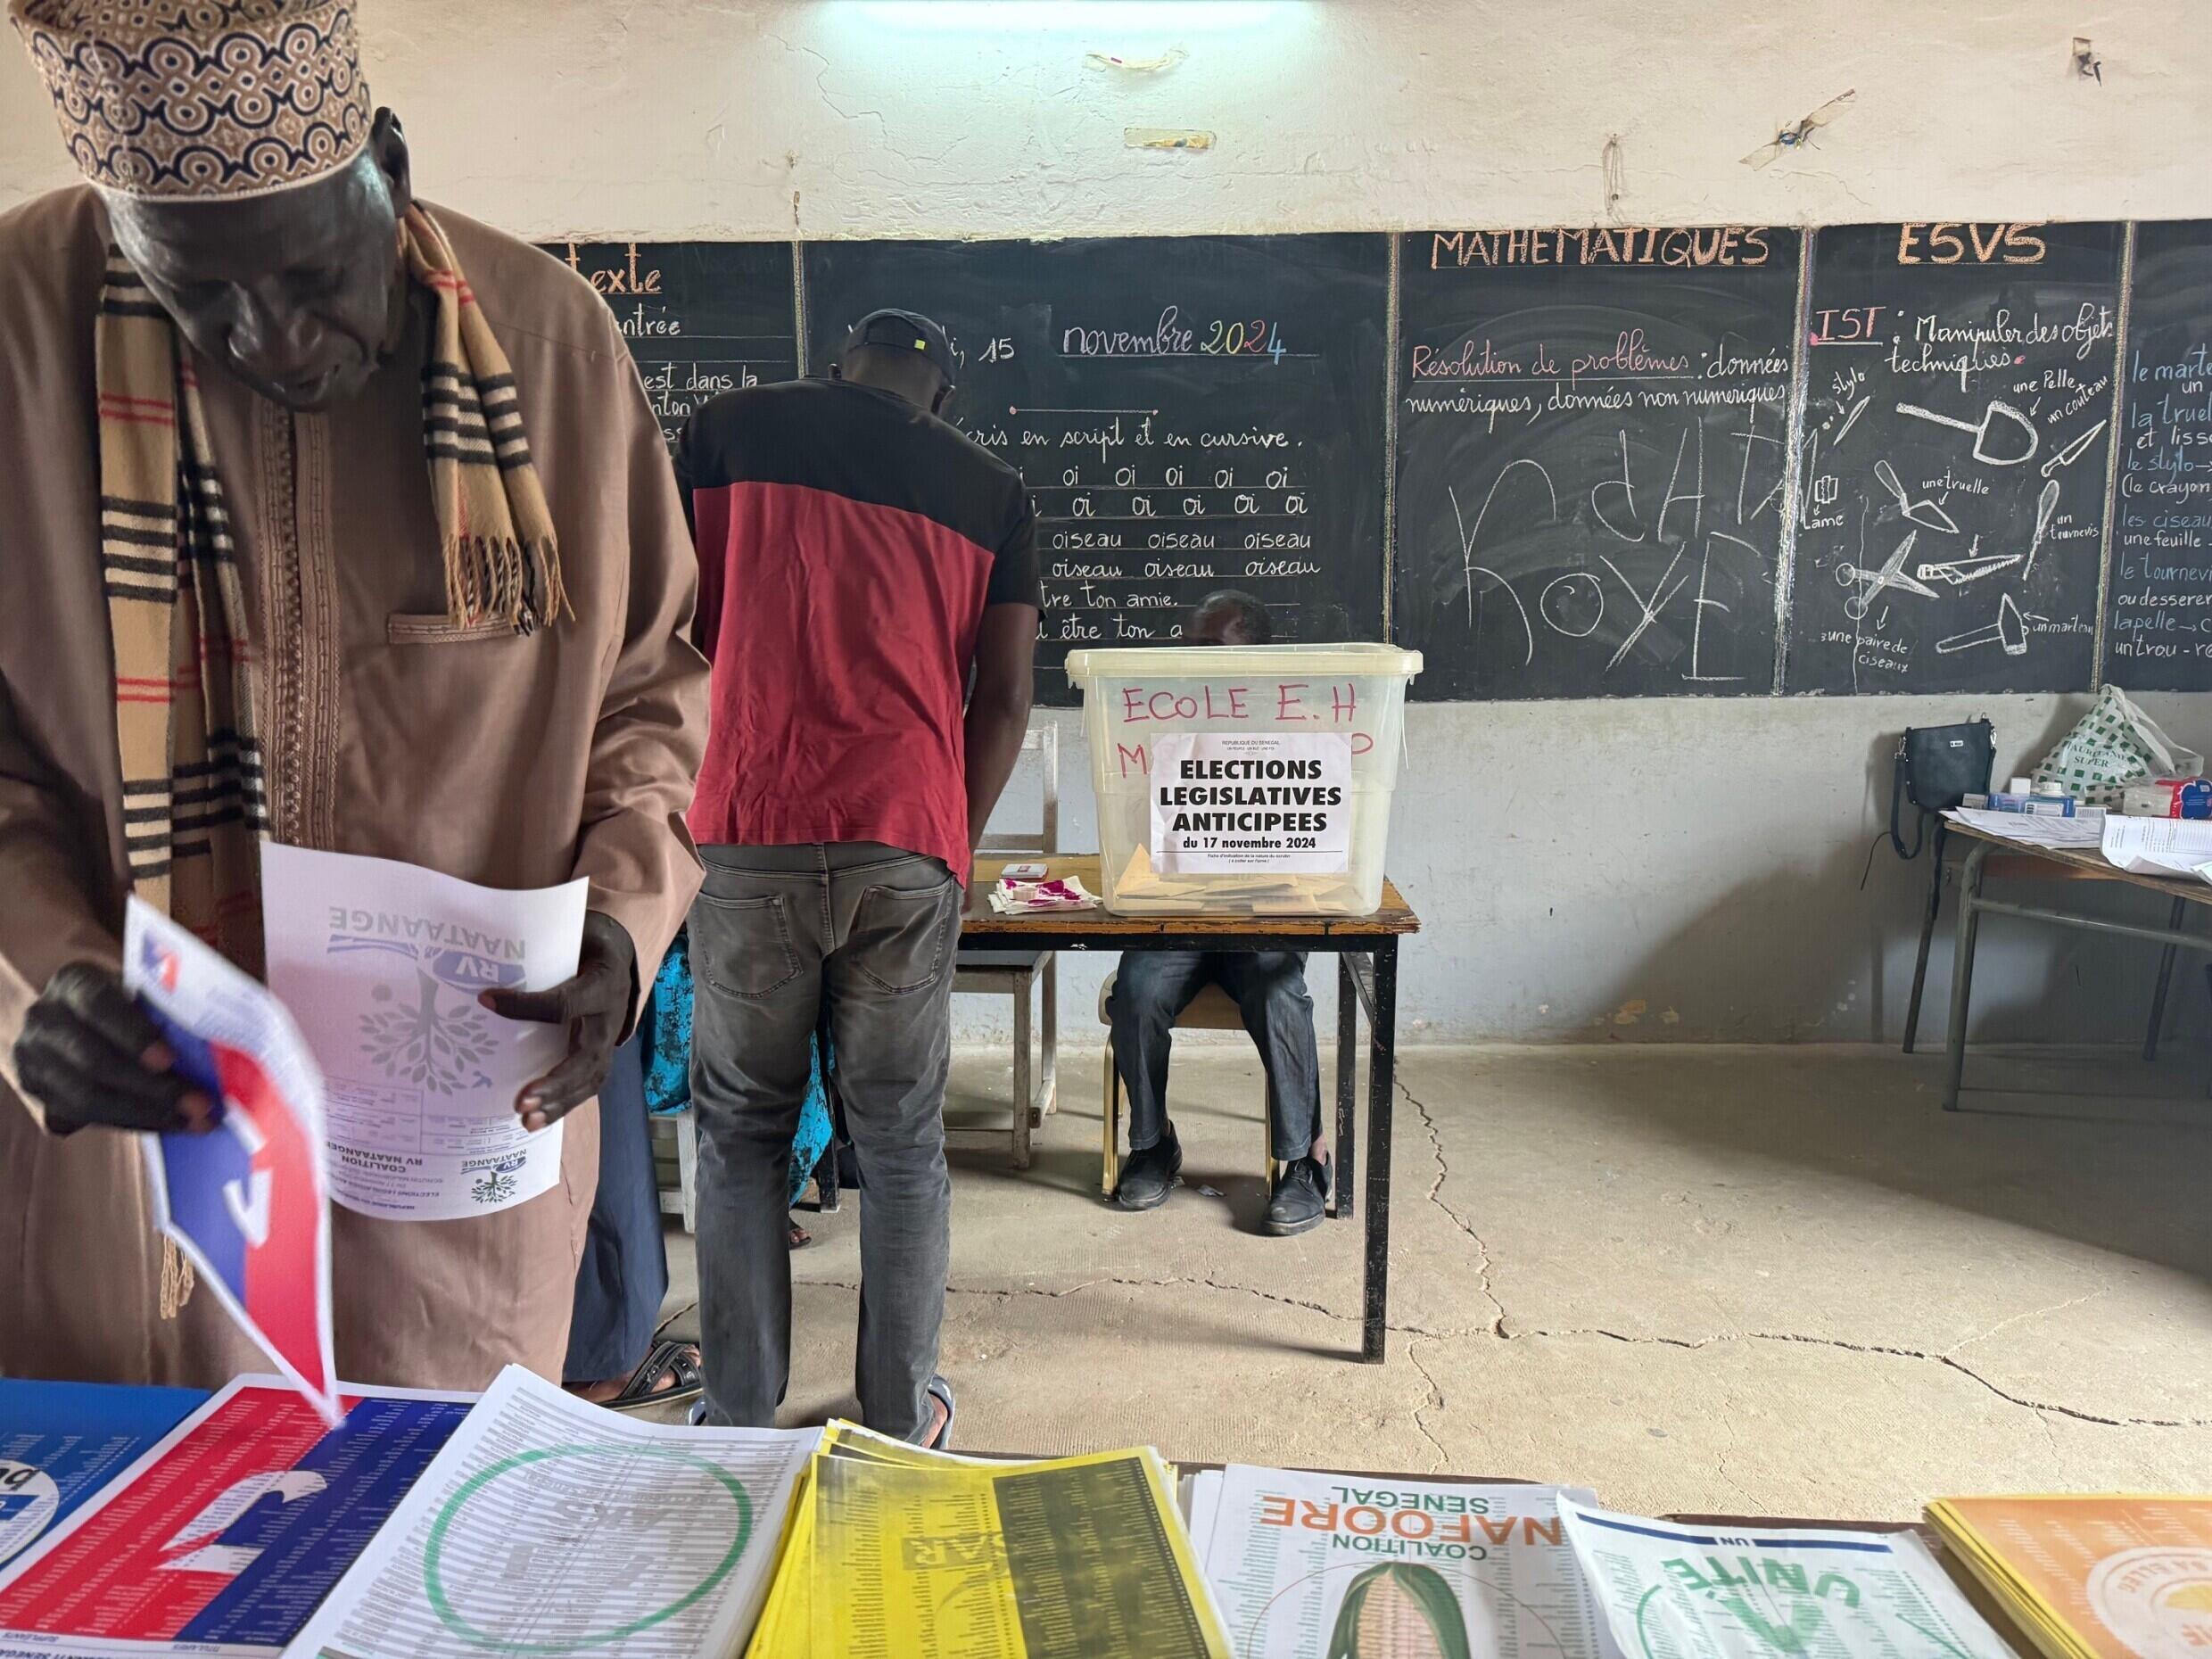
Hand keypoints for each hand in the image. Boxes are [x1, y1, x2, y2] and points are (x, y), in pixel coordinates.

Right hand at [12, 962, 214, 1136]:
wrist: (78, 1016)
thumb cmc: (128, 999)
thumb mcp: (140, 990)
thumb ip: (164, 1011)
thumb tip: (214, 1046)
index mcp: (74, 982)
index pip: (99, 1006)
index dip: (134, 1034)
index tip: (170, 1060)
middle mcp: (43, 1019)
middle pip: (94, 1061)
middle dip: (152, 1088)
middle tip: (201, 1105)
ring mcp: (32, 1058)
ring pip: (86, 1098)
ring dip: (146, 1115)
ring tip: (194, 1122)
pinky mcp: (35, 1091)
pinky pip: (82, 1117)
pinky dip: (131, 1123)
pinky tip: (170, 1125)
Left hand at [479, 911, 635, 1130]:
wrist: (619, 953)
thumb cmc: (583, 943)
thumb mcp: (568, 935)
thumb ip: (535, 946)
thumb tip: (479, 955)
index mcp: (601, 983)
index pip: (564, 1003)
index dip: (525, 1005)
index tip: (486, 999)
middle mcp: (610, 1017)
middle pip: (586, 1057)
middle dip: (555, 1083)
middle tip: (521, 1102)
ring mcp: (610, 1039)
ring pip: (591, 1079)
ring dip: (559, 1103)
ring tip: (527, 1121)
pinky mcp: (603, 1054)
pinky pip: (588, 1084)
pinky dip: (564, 1104)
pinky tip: (537, 1120)